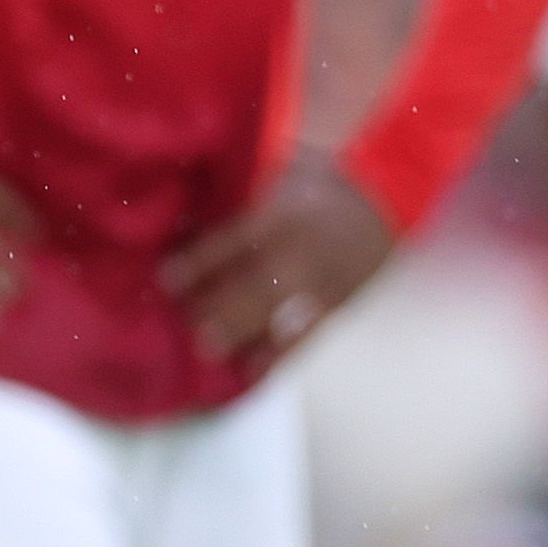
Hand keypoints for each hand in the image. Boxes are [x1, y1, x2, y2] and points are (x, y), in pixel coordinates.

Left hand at [162, 155, 393, 369]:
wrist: (383, 198)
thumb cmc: (312, 182)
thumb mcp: (274, 174)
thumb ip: (235, 198)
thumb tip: (179, 221)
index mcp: (283, 214)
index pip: (236, 241)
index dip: (199, 261)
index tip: (164, 280)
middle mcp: (304, 250)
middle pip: (257, 283)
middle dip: (219, 306)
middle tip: (186, 326)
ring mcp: (325, 281)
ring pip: (281, 313)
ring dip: (243, 333)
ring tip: (207, 351)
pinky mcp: (339, 303)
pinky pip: (309, 334)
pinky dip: (281, 355)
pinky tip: (253, 372)